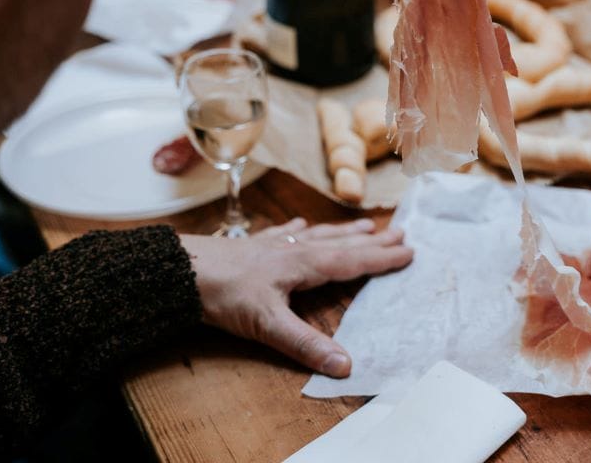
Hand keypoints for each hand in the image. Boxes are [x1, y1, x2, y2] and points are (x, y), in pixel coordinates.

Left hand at [180, 218, 412, 376]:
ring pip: (318, 235)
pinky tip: (300, 225)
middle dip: (372, 240)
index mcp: (305, 264)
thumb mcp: (268, 325)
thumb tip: (345, 365)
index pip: (352, 260)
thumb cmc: (225, 295)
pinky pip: (285, 233)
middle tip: (400, 232)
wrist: (182, 271)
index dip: (381, 258)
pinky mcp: (254, 247)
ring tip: (366, 224)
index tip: (409, 251)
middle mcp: (295, 249)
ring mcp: (274, 245)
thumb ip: (306, 344)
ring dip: (344, 231)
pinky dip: (298, 229)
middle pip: (342, 242)